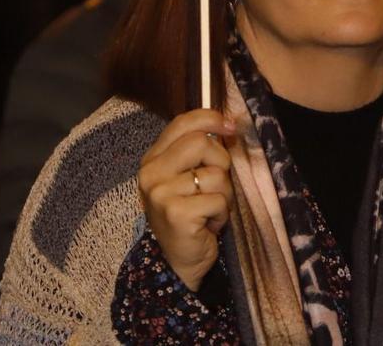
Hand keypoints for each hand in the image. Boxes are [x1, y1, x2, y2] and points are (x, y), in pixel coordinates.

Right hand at [136, 108, 238, 289]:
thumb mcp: (187, 178)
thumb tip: (230, 124)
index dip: (210, 119)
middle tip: (214, 187)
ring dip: (223, 195)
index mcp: (153, 159)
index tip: (230, 126)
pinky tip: (208, 225)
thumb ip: (199, 151)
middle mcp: (151, 173)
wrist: (178, 262)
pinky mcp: (177, 213)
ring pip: (215, 174)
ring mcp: (161, 193)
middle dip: (221, 164)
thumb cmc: (189, 215)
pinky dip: (222, 214)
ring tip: (209, 210)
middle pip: (201, 143)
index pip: (182, 123)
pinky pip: (218, 199)